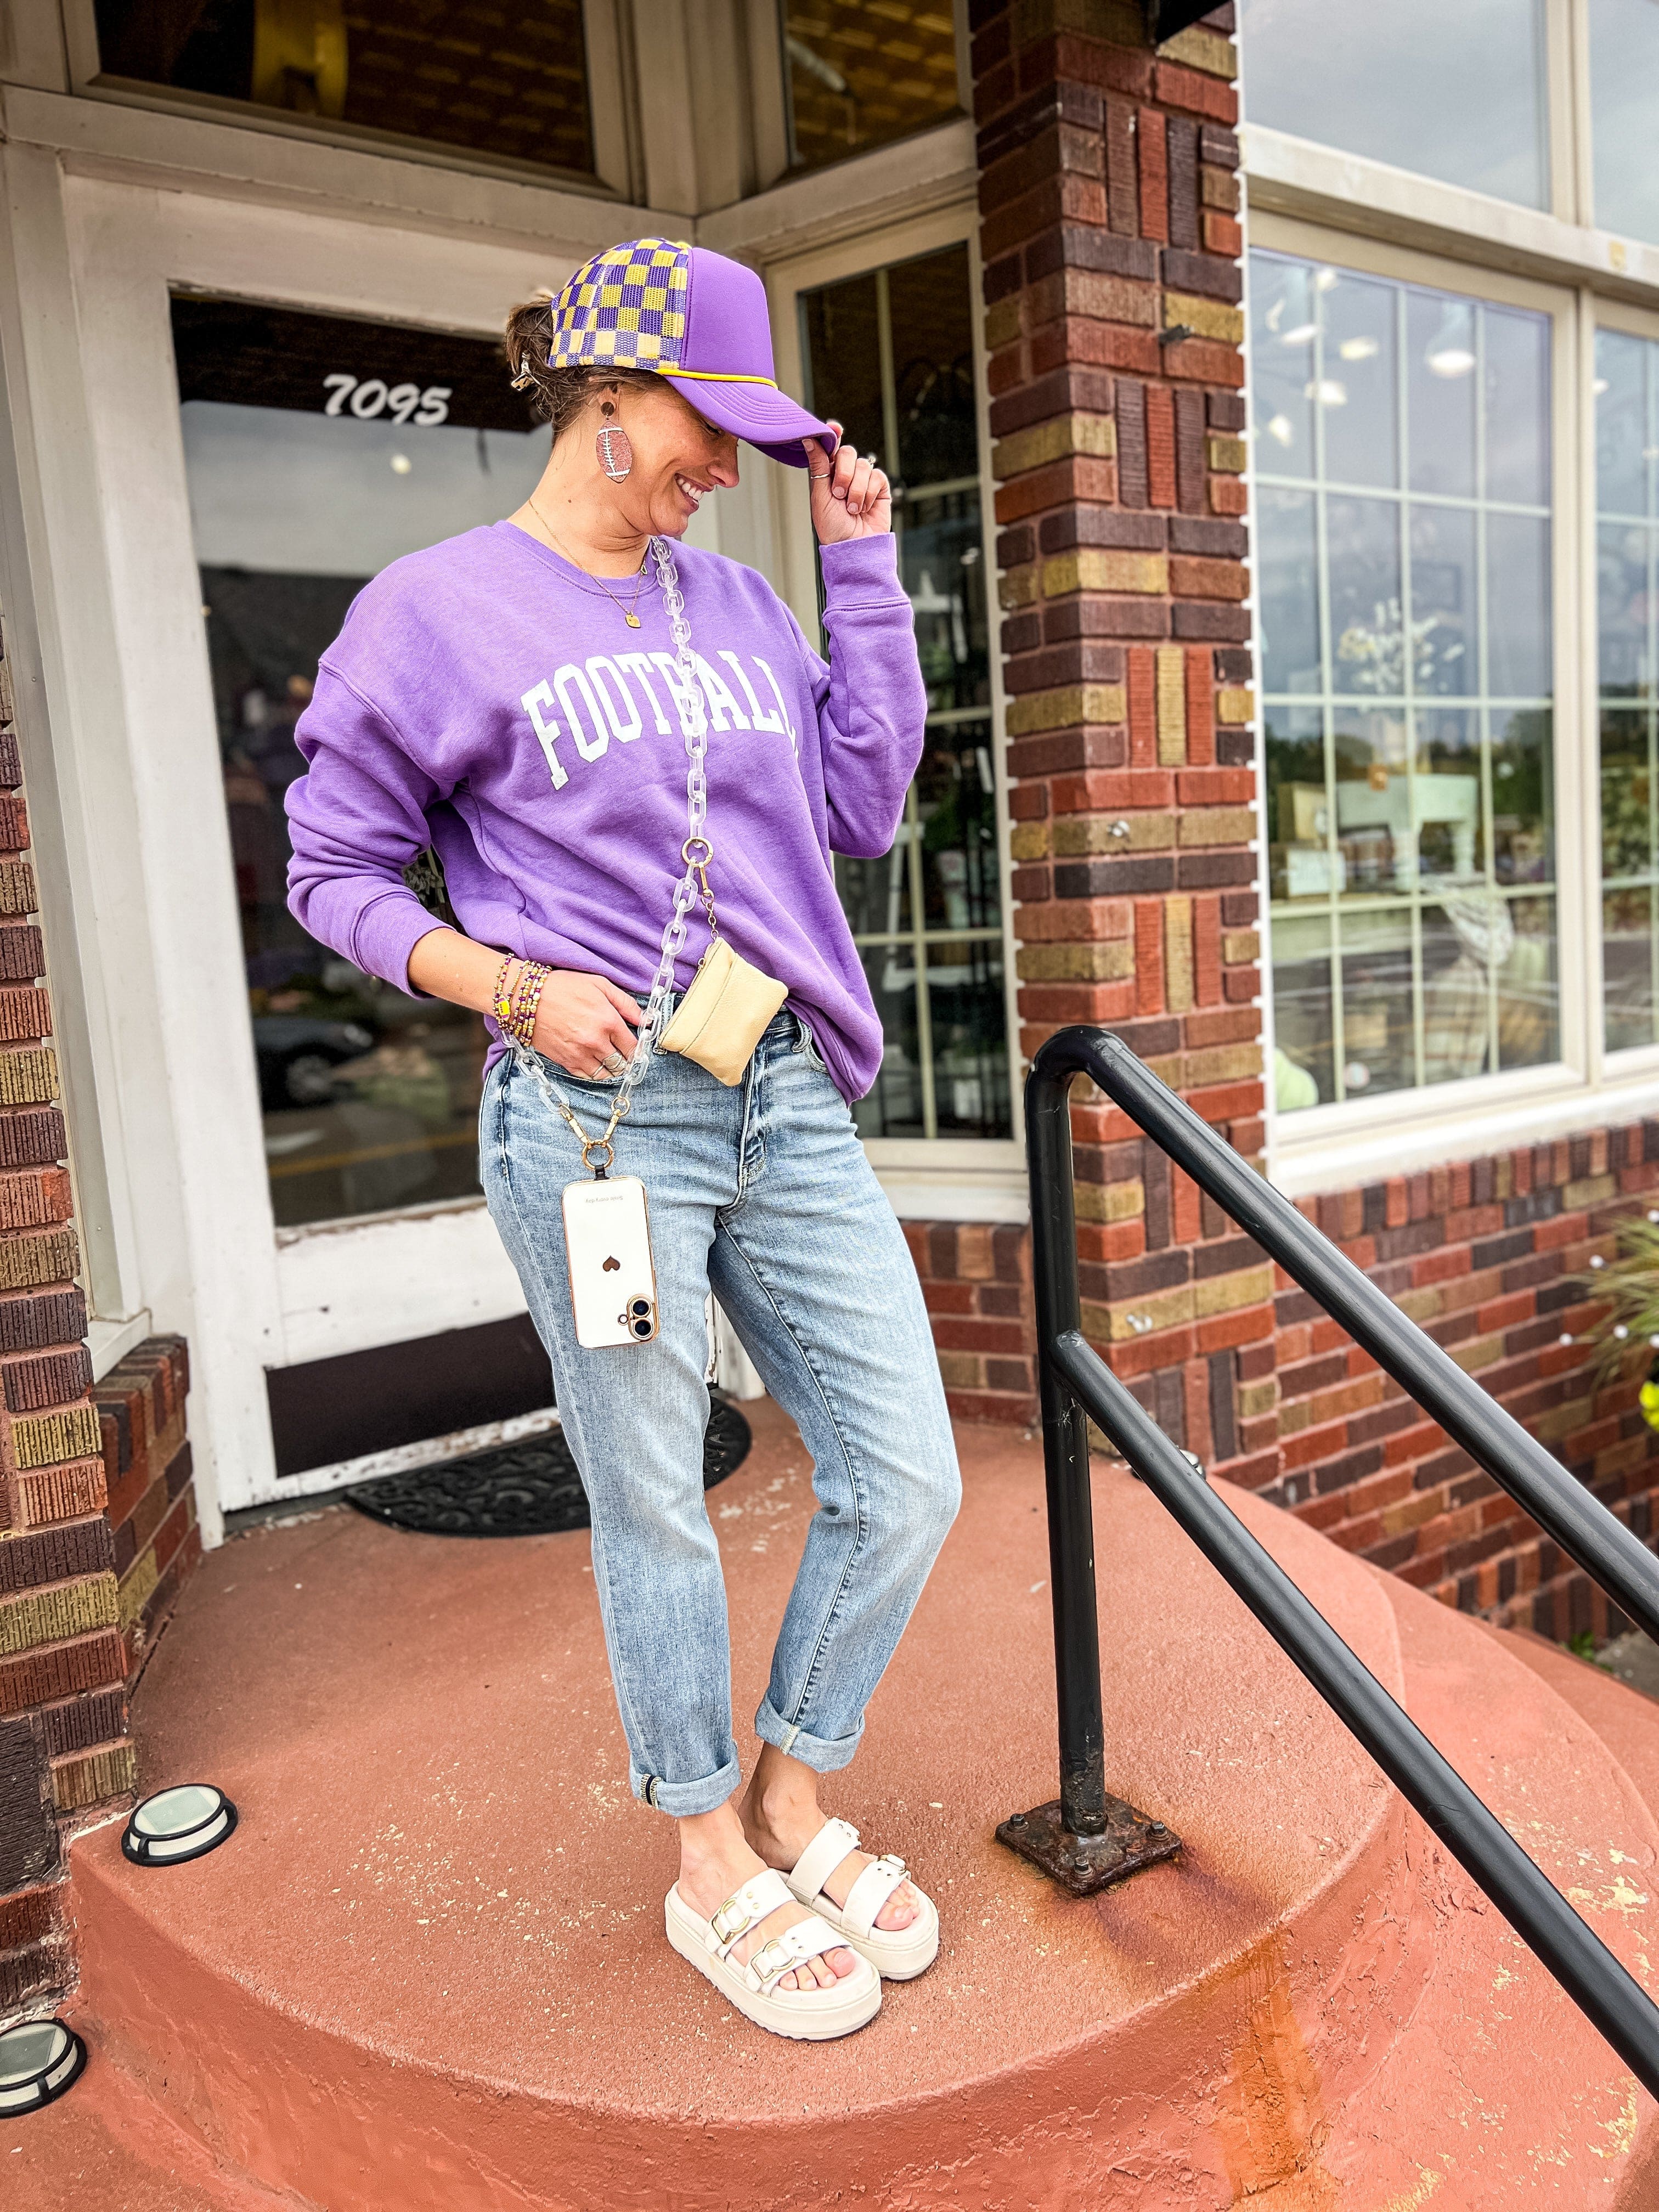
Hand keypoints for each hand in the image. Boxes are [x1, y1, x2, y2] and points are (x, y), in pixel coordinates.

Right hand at [528, 969, 642, 1079]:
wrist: (526, 997)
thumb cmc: (563, 987)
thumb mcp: (599, 984)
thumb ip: (625, 1003)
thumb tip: (644, 1019)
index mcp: (608, 1021)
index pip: (633, 1047)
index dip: (637, 1049)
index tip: (636, 1047)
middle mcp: (596, 1042)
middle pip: (621, 1063)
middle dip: (625, 1060)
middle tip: (623, 1054)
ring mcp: (580, 1054)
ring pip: (605, 1074)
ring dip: (611, 1069)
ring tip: (610, 1060)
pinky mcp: (565, 1061)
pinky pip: (586, 1076)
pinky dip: (594, 1073)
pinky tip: (594, 1063)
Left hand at [804, 425, 890, 543]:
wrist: (853, 547)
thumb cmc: (833, 527)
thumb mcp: (819, 495)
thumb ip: (817, 465)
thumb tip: (808, 438)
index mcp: (827, 473)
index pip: (831, 447)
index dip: (833, 434)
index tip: (834, 428)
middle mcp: (846, 474)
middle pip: (848, 452)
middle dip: (843, 473)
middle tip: (839, 494)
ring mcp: (864, 480)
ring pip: (863, 465)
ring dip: (856, 489)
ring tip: (852, 508)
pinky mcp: (880, 487)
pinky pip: (877, 477)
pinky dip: (869, 493)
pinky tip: (865, 508)